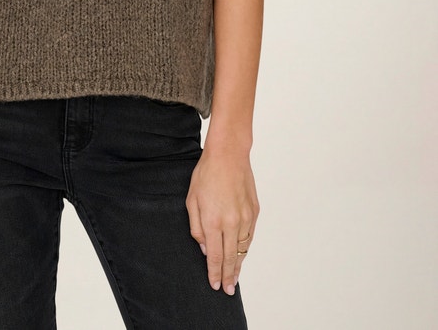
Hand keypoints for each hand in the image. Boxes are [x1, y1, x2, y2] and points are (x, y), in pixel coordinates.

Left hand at [185, 145, 259, 295]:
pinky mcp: (254, 211)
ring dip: (239, 264)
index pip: (215, 256)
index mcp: (213, 221)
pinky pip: (250, 236)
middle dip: (229, 276)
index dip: (215, 273)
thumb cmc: (206, 174)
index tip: (215, 285)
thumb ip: (197, 227)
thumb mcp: (192, 200)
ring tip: (234, 277)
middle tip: (227, 290)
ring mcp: (245, 218)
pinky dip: (245, 247)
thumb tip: (206, 248)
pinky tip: (241, 253)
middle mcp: (231, 223)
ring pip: (243, 249)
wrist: (228, 155)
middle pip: (231, 258)